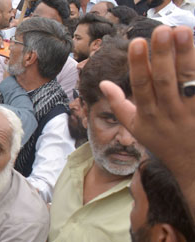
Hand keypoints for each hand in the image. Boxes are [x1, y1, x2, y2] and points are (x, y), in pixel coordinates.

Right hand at [100, 26, 194, 207]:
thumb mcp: (135, 127)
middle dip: (161, 55)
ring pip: (185, 79)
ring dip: (184, 54)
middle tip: (161, 31)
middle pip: (163, 80)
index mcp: (146, 114)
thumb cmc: (161, 141)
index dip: (138, 65)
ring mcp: (188, 111)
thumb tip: (103, 83)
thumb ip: (118, 104)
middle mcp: (167, 112)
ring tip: (181, 31)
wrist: (191, 164)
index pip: (140, 86)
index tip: (137, 42)